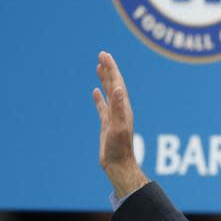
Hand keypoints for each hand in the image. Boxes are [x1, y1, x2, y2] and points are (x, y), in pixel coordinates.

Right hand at [93, 51, 148, 198]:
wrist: (119, 165)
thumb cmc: (119, 149)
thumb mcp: (118, 127)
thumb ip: (118, 108)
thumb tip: (117, 89)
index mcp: (124, 108)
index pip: (118, 83)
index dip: (112, 69)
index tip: (105, 55)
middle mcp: (120, 110)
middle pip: (114, 84)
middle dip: (109, 69)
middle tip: (102, 54)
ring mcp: (114, 117)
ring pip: (108, 93)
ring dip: (104, 80)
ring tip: (99, 67)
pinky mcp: (108, 124)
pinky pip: (103, 107)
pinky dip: (99, 98)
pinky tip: (95, 91)